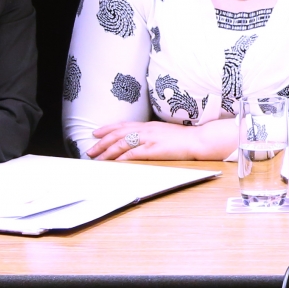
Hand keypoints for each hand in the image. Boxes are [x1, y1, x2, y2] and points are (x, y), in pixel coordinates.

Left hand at [88, 119, 226, 160]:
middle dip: (102, 142)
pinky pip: (134, 153)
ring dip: (107, 151)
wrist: (198, 139)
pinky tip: (114, 162)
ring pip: (122, 143)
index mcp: (148, 125)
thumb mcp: (164, 132)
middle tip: (90, 150)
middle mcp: (146, 129)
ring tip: (97, 158)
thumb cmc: (184, 138)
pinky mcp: (154, 149)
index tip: (96, 133)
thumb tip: (139, 140)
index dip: (107, 129)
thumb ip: (151, 134)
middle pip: (118, 134)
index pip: (123, 125)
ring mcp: (149, 139)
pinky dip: (122, 158)